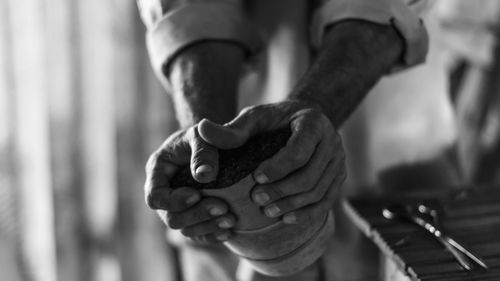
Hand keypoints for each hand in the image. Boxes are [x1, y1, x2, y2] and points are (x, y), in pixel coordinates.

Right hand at [144, 124, 235, 242]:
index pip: (155, 197)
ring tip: (230, 219)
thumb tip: (205, 176)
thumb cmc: (204, 134)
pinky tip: (230, 230)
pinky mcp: (194, 216)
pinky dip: (213, 234)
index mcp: (158, 171)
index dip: (173, 201)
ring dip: (208, 227)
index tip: (197, 194)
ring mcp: (178, 207)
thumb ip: (203, 152)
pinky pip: (199, 234)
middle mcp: (164, 193)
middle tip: (222, 207)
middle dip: (196, 215)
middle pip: (171, 218)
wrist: (212, 141)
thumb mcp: (201, 135)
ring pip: (186, 230)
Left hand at [198, 100, 345, 223]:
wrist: (299, 120)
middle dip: (283, 191)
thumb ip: (231, 128)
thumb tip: (202, 129)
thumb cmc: (273, 120)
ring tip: (268, 212)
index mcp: (313, 121)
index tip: (256, 179)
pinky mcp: (338, 177)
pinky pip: (327, 200)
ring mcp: (338, 161)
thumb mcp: (253, 118)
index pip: (299, 150)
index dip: (278, 168)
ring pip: (319, 191)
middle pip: (311, 175)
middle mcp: (332, 141)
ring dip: (293, 205)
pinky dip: (307, 212)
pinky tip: (287, 219)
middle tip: (257, 200)